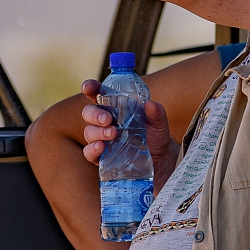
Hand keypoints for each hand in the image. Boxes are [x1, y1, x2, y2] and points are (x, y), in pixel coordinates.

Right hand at [80, 79, 181, 194]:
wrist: (160, 161)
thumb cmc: (156, 136)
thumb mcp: (159, 123)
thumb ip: (156, 113)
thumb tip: (150, 104)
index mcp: (117, 107)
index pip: (99, 94)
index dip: (91, 88)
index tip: (88, 88)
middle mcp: (106, 121)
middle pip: (89, 113)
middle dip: (95, 114)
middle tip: (107, 119)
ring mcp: (102, 139)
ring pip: (89, 132)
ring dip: (97, 132)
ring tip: (112, 133)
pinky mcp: (101, 157)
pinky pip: (89, 152)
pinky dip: (92, 149)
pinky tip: (101, 147)